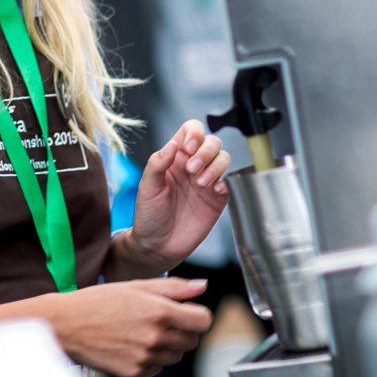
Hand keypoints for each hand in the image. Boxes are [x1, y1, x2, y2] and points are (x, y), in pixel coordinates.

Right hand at [0, 279, 212, 376]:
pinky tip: (131, 344)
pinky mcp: (135, 372)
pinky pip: (158, 368)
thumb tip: (202, 287)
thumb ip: (173, 288)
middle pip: (192, 340)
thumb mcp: (134, 286)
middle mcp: (155, 336)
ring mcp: (145, 357)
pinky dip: (151, 358)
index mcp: (158, 311)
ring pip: (176, 356)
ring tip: (141, 331)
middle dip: (182, 330)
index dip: (197, 315)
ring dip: (167, 345)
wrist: (65, 325)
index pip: (202, 320)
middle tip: (158, 320)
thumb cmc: (97, 302)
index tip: (186, 312)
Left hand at [110, 120, 229, 278]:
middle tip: (191, 170)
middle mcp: (192, 166)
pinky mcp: (217, 199)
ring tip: (200, 183)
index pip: (190, 131)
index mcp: (174, 157)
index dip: (194, 133)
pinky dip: (225, 182)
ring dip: (215, 166)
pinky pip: (229, 182)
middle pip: (212, 142)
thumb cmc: (149, 215)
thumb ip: (158, 162)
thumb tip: (173, 143)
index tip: (188, 147)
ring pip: (224, 158)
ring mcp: (206, 181)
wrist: (158, 245)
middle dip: (205, 151)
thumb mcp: (147, 186)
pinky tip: (212, 191)